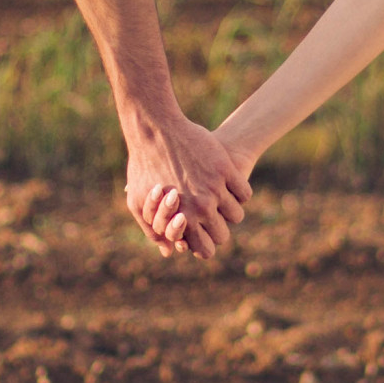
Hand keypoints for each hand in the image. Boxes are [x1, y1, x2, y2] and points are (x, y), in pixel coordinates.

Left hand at [124, 116, 251, 258]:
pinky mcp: (226, 169)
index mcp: (182, 219)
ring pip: (236, 215)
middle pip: (223, 235)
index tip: (202, 236)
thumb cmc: (143, 166)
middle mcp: (202, 207)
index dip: (206, 246)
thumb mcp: (139, 202)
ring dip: (230, 210)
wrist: (156, 130)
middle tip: (212, 218)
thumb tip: (168, 251)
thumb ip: (153, 230)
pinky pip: (244, 193)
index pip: (205, 250)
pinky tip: (230, 186)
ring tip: (222, 201)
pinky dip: (239, 192)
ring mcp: (216, 188)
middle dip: (218, 229)